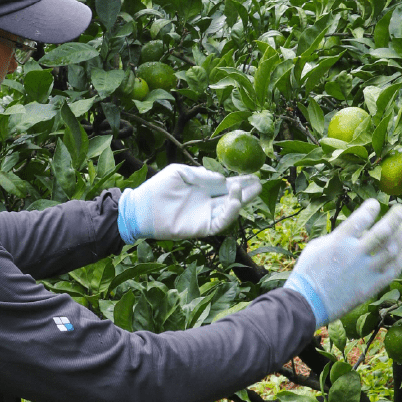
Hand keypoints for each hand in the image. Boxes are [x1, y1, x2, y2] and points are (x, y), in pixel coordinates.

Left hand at [118, 163, 260, 242]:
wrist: (142, 207)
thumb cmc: (158, 188)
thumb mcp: (179, 172)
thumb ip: (200, 174)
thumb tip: (221, 179)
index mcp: (203, 189)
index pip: (226, 185)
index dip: (240, 181)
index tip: (253, 174)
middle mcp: (207, 203)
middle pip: (232, 198)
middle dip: (247, 191)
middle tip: (259, 182)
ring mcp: (205, 216)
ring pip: (229, 210)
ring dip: (241, 201)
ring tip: (248, 188)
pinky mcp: (201, 228)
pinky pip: (220, 223)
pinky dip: (230, 214)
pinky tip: (235, 202)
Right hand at [284, 199, 401, 327]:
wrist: (308, 302)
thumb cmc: (308, 272)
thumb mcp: (317, 246)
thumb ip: (337, 236)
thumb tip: (356, 232)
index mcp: (339, 241)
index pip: (361, 218)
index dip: (371, 208)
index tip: (375, 204)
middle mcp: (355, 253)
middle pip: (383, 231)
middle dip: (396, 217)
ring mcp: (366, 271)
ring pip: (393, 249)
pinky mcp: (371, 286)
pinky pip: (393, 270)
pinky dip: (401, 259)